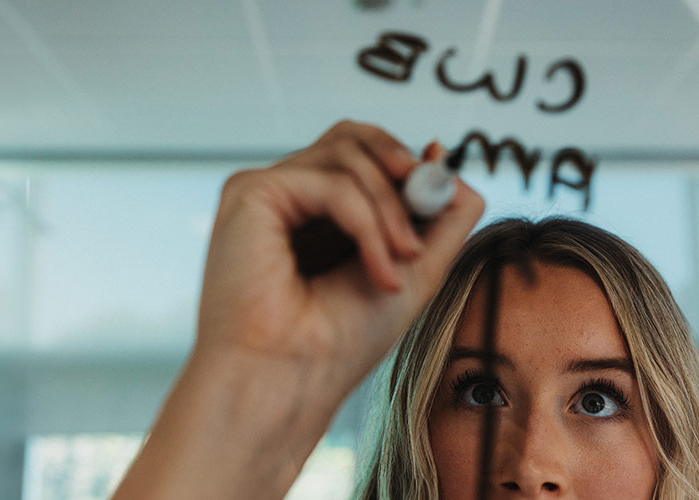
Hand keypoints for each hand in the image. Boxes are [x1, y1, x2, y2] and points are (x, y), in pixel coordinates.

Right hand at [113, 121, 482, 499]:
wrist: (289, 381)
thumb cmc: (338, 343)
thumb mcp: (413, 271)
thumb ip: (440, 218)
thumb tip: (447, 162)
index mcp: (315, 215)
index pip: (363, 157)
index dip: (407, 165)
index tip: (444, 187)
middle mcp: (287, 198)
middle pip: (351, 137)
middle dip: (401, 165)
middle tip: (430, 199)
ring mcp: (266, 193)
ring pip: (348, 155)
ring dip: (392, 207)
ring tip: (404, 260)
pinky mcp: (250, 193)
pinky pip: (333, 183)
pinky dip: (369, 223)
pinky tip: (380, 270)